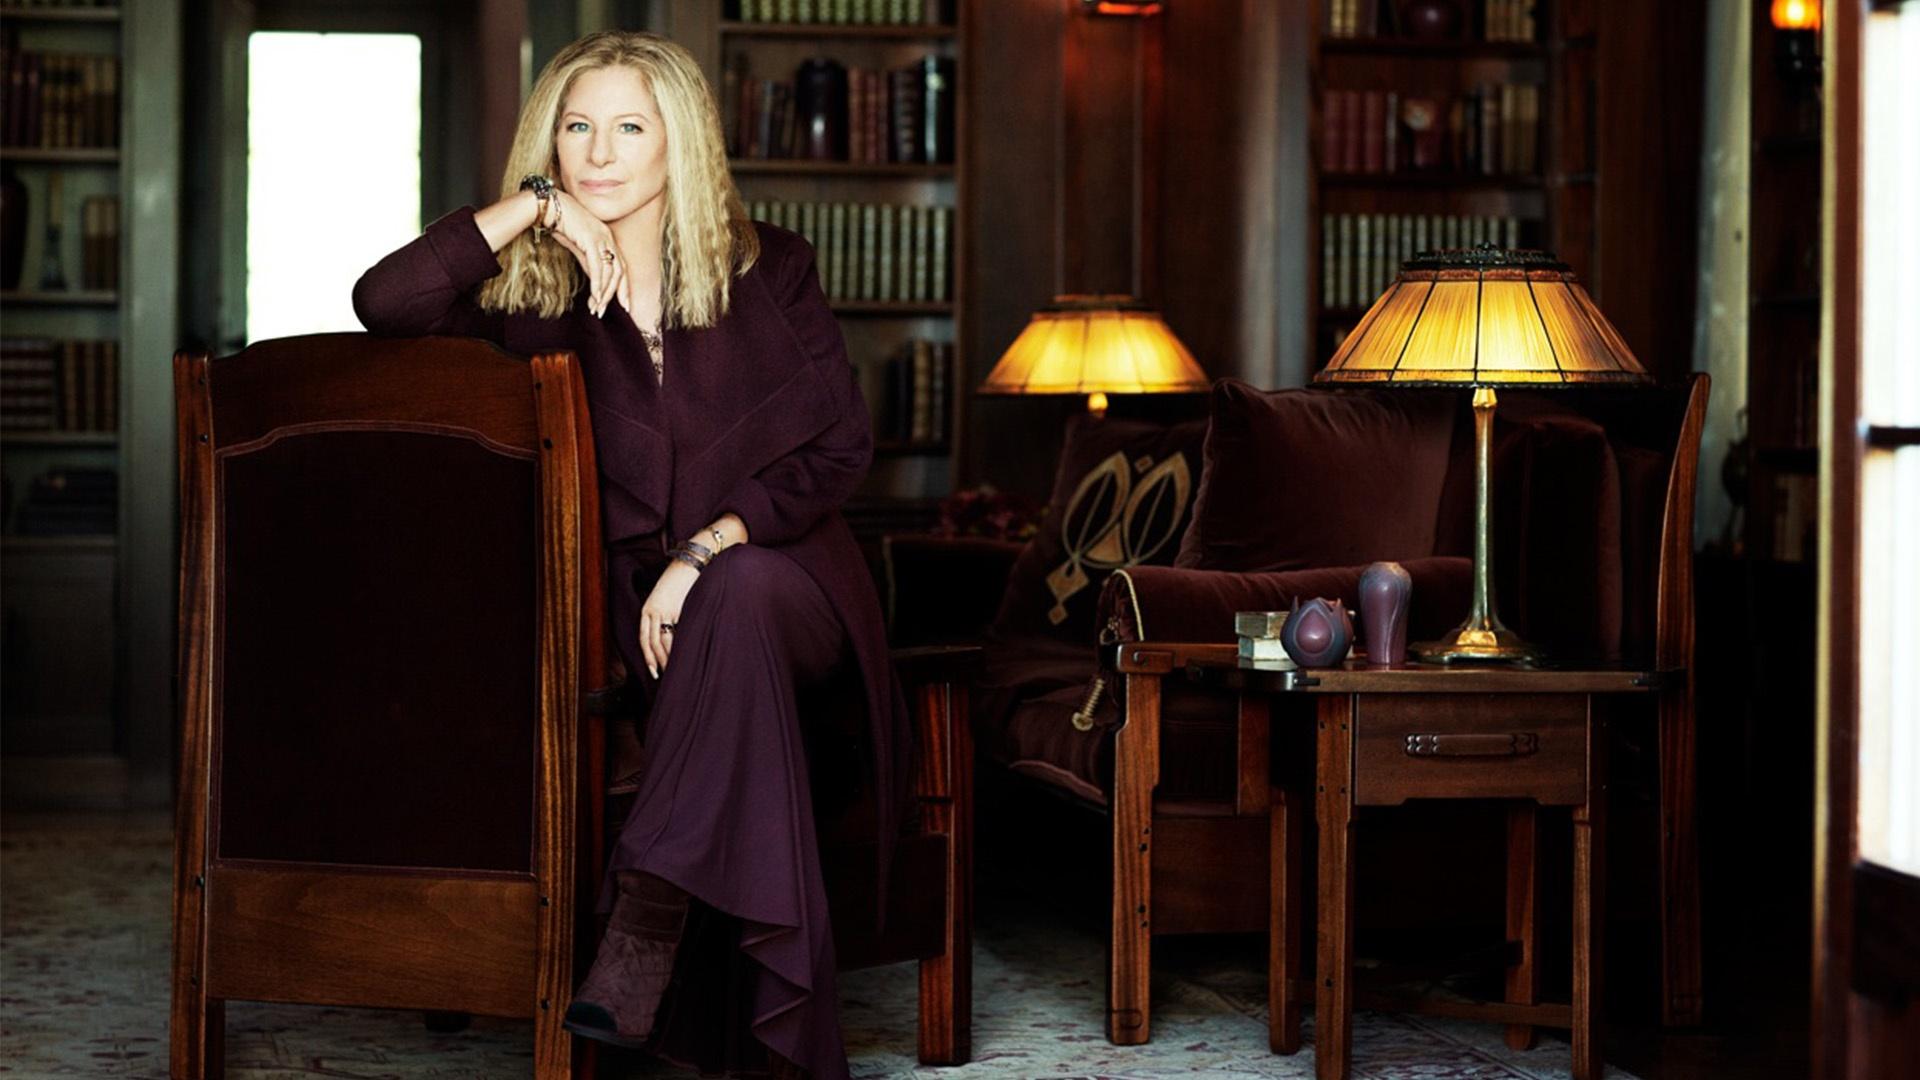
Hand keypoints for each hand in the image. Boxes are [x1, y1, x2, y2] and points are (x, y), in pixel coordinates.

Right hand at [545, 190, 631, 318]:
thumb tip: (596, 281)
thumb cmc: (563, 224)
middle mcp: (609, 238)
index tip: (624, 304)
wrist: (551, 206)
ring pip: (609, 272)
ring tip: (596, 308)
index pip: (621, 267)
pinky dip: (597, 283)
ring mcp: (602, 238)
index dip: (623, 287)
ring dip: (603, 293)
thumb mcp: (579, 247)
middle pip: (619, 272)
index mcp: (608, 239)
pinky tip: (595, 296)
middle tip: (605, 311)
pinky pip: (597, 267)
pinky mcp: (591, 239)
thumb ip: (588, 262)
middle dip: (615, 294)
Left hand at [638, 560, 698, 678]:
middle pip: (651, 642)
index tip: (653, 669)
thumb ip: (665, 616)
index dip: (647, 656)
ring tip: (672, 670)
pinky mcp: (677, 609)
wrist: (690, 563)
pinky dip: (678, 646)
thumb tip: (671, 635)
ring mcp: (664, 610)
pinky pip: (676, 632)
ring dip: (666, 657)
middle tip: (661, 675)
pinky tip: (681, 655)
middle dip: (656, 661)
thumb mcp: (666, 599)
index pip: (644, 638)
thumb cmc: (680, 581)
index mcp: (647, 609)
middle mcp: (651, 611)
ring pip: (662, 640)